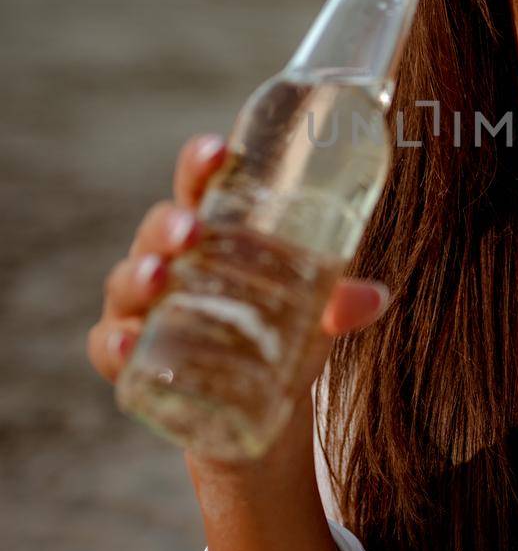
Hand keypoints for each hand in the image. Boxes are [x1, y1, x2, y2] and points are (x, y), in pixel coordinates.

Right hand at [86, 131, 390, 387]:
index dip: (202, 163)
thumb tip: (374, 298)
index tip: (218, 151)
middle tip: (191, 230)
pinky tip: (127, 345)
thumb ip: (340, 301)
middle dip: (169, 226)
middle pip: (159, 229)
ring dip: (139, 276)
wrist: (265, 399)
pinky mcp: (134, 358)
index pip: (201, 185)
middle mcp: (171, 259)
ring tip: (160, 278)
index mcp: (213, 230)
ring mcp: (146, 308)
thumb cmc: (285, 326)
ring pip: (128, 282)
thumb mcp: (317, 310)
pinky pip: (110, 347)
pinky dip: (114, 345)